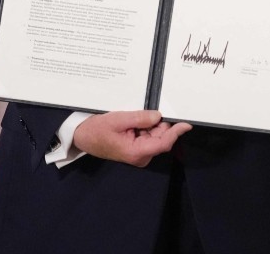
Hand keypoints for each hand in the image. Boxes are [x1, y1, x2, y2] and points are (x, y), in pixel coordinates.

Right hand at [72, 110, 191, 166]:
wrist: (83, 137)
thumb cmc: (98, 130)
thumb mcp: (119, 120)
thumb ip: (140, 118)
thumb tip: (158, 116)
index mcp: (136, 152)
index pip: (163, 143)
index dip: (176, 133)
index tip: (186, 124)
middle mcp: (141, 156)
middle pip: (161, 138)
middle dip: (159, 124)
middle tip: (145, 112)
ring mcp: (140, 154)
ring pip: (155, 136)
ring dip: (151, 125)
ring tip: (133, 118)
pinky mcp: (138, 149)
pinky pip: (149, 137)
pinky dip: (146, 127)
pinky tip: (135, 122)